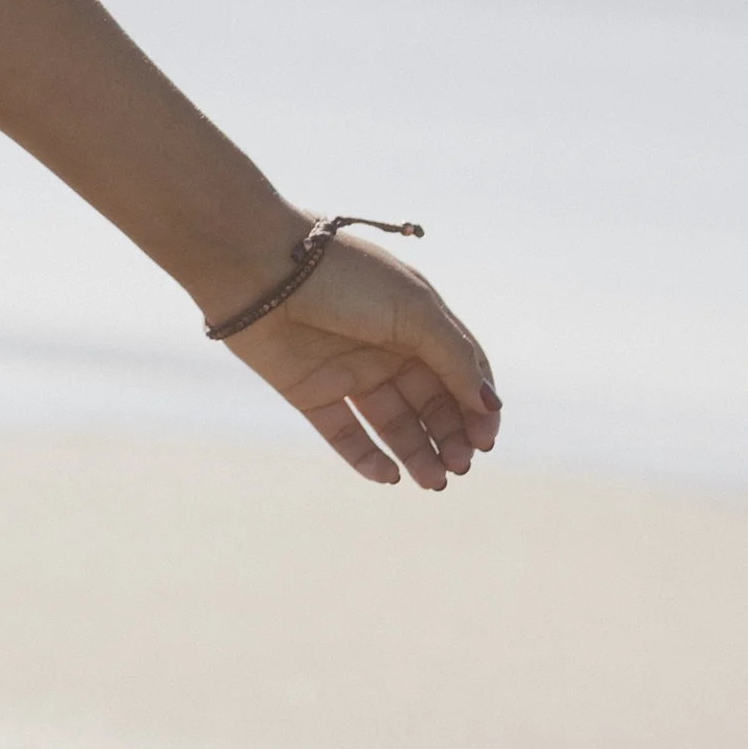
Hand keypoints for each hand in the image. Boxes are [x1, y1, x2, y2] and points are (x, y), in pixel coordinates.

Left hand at [225, 230, 501, 489]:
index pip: (461, 373)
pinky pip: (346, 435)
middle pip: (432, 403)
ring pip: (394, 425)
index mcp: (418, 321)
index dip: (478, 408)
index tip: (486, 439)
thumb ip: (455, 358)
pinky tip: (390, 476)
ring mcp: (348, 372)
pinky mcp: (310, 393)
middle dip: (450, 437)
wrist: (258, 266)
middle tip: (460, 465)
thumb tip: (489, 405)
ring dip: (418, 454)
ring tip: (435, 481)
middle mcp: (386, 348)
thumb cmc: (342, 277)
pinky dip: (368, 459)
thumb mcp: (414, 311)